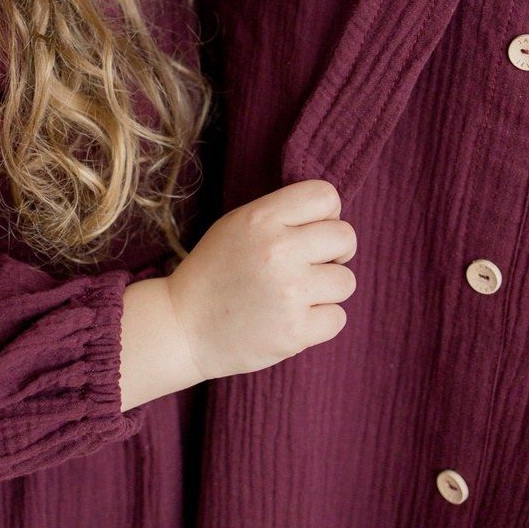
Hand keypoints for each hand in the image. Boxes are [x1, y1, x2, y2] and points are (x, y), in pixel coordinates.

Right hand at [164, 181, 355, 382]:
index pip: (325, 196)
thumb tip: (332, 217)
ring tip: (296, 295)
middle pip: (345, 237)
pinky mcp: (295, 331)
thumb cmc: (214, 271)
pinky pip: (338, 317)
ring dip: (327, 290)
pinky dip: (320, 320)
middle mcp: (279, 250)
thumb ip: (281, 214)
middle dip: (335, 252)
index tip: (313, 232)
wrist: (183, 326)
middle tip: (311, 265)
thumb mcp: (237, 225)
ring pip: (346, 280)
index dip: (328, 214)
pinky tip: (293, 319)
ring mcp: (289, 292)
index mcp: (262, 218)